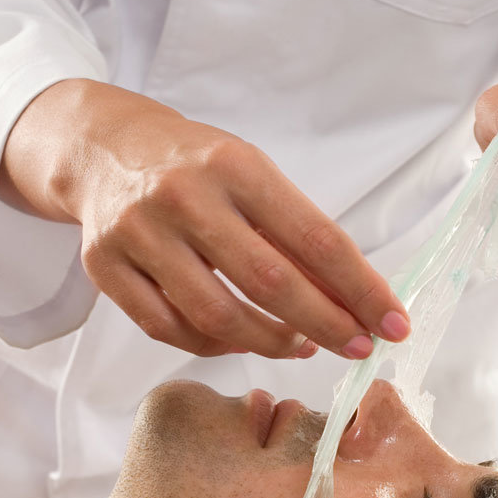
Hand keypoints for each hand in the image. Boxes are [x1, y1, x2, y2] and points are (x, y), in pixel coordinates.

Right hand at [0, 80, 409, 358]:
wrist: (104, 149)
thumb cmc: (197, 168)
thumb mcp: (254, 178)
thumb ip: (297, 237)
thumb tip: (354, 301)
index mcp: (235, 167)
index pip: (316, 239)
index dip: (361, 290)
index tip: (393, 325)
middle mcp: (184, 197)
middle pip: (271, 284)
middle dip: (326, 326)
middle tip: (358, 349)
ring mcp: (138, 234)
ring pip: (218, 318)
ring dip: (272, 344)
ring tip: (301, 345)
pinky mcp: (105, 268)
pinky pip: (170, 330)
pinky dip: (216, 346)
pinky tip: (242, 341)